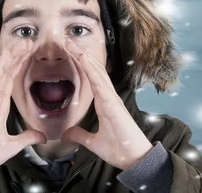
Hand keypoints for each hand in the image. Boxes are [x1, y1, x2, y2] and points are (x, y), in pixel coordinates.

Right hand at [0, 39, 46, 169]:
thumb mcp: (14, 145)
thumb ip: (27, 138)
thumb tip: (42, 136)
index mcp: (0, 106)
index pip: (11, 80)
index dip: (19, 65)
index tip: (29, 53)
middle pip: (7, 72)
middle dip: (18, 56)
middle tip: (30, 42)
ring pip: (1, 71)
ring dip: (11, 56)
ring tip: (23, 43)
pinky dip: (1, 67)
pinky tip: (8, 56)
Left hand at [61, 38, 153, 170]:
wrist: (135, 160)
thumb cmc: (120, 150)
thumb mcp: (93, 143)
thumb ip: (80, 136)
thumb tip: (66, 134)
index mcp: (104, 102)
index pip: (91, 78)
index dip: (82, 64)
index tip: (70, 52)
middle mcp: (108, 97)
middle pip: (94, 70)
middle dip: (81, 55)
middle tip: (67, 41)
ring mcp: (112, 98)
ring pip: (97, 72)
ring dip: (85, 57)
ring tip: (72, 44)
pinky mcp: (113, 104)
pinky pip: (101, 83)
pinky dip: (92, 70)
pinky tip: (84, 60)